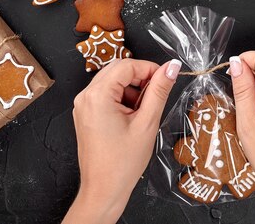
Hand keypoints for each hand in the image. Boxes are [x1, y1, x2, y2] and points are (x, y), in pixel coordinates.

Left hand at [63, 58, 181, 223]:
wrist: (104, 189)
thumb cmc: (122, 162)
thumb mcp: (147, 122)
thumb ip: (159, 90)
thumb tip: (170, 68)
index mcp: (98, 96)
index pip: (127, 65)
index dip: (149, 68)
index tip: (166, 78)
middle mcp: (86, 97)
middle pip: (118, 70)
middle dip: (140, 77)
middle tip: (157, 93)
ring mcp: (83, 105)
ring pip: (112, 81)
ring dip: (132, 89)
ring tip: (144, 111)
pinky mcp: (86, 113)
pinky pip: (106, 94)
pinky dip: (122, 98)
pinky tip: (133, 116)